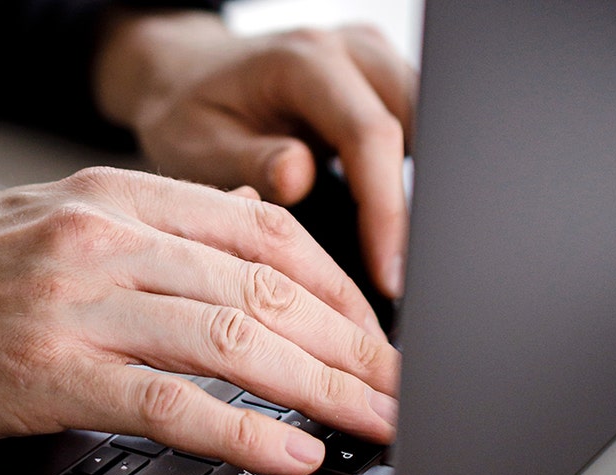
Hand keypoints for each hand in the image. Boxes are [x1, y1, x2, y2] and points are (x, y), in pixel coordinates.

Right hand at [0, 168, 398, 474]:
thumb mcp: (55, 222)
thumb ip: (153, 227)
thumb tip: (251, 230)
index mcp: (114, 197)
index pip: (264, 233)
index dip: (338, 288)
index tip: (374, 335)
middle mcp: (105, 238)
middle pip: (266, 288)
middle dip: (351, 345)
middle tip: (400, 389)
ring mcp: (76, 302)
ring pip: (235, 339)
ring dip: (322, 388)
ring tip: (375, 423)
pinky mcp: (46, 371)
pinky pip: (172, 401)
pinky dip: (244, 431)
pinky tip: (292, 450)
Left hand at [94, 11, 416, 297]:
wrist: (186, 77)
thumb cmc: (186, 112)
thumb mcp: (196, 143)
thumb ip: (248, 161)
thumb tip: (299, 177)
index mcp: (303, 62)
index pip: (371, 135)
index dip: (388, 211)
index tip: (389, 274)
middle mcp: (349, 52)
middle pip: (419, 125)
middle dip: (421, 209)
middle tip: (405, 281)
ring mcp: (373, 62)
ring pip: (428, 127)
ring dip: (424, 195)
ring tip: (404, 265)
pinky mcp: (383, 83)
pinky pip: (417, 129)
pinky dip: (412, 181)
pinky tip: (397, 231)